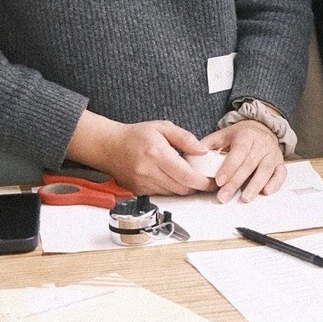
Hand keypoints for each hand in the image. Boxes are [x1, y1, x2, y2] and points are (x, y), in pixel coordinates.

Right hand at [66, 112, 210, 196]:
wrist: (110, 146)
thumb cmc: (136, 135)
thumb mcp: (163, 127)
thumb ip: (185, 138)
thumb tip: (202, 150)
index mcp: (157, 153)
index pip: (186, 175)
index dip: (202, 182)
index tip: (212, 181)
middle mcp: (149, 171)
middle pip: (181, 188)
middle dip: (196, 186)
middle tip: (206, 180)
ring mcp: (143, 184)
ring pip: (173, 193)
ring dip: (184, 188)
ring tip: (190, 177)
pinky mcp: (139, 191)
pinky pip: (162, 194)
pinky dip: (172, 189)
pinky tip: (173, 178)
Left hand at [199, 119, 284, 202]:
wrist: (263, 128)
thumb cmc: (242, 135)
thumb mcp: (225, 134)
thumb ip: (209, 143)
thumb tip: (194, 154)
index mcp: (246, 135)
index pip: (238, 152)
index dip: (228, 167)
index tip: (218, 180)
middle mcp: (261, 144)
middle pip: (249, 165)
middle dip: (236, 182)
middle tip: (224, 196)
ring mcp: (272, 154)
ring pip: (265, 170)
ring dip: (255, 186)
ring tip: (244, 198)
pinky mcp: (280, 163)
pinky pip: (281, 174)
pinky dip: (275, 183)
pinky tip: (266, 192)